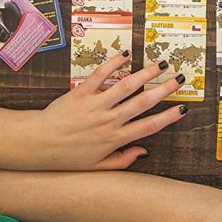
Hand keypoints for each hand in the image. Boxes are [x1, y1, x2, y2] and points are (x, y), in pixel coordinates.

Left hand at [29, 53, 189, 170]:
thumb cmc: (67, 157)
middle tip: (180, 78)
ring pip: (126, 86)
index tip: (183, 109)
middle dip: (164, 90)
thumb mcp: (97, 167)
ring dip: (146, 73)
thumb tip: (144, 151)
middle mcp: (108, 121)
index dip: (168, 117)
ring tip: (161, 64)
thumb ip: (122, 160)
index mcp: (114, 139)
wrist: (38, 145)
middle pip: (142, 102)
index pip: (148, 127)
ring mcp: (95, 105)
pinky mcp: (81, 93)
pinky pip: (100, 75)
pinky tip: (126, 55)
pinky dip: (114, 64)